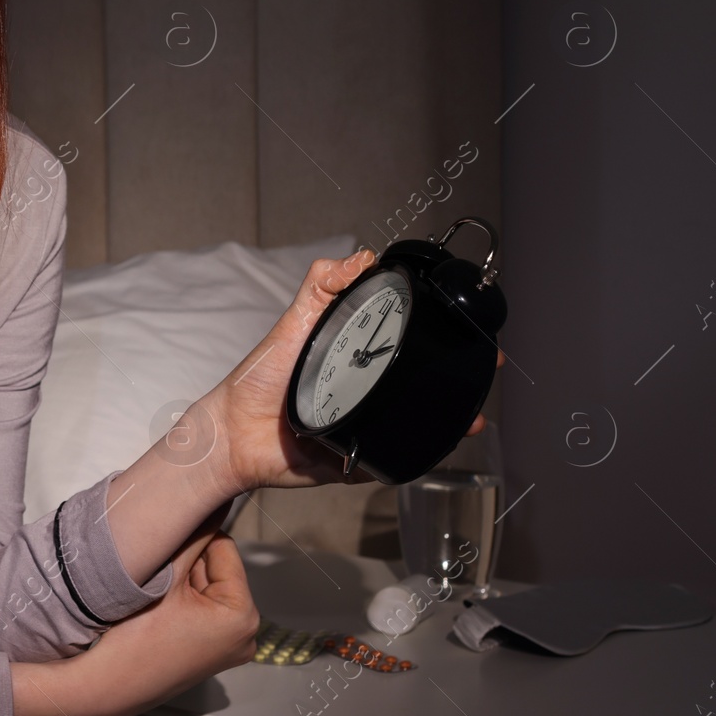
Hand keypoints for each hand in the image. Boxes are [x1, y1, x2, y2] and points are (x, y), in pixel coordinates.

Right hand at [12, 519, 260, 715]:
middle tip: (155, 575)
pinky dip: (181, 600)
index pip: (223, 549)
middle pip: (216, 569)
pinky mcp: (211, 652)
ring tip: (154, 594)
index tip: (167, 544)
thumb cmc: (133, 642)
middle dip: (187, 564)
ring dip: (182, 582)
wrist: (105, 686)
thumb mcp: (166, 579)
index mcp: (242, 616)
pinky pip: (202, 608)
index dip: (192, 541)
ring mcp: (229, 647)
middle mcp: (245, 635)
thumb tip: (210, 500)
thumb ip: (191, 536)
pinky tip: (157, 607)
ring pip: (206, 586)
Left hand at [196, 248, 505, 491]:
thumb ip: (320, 288)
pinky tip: (434, 446)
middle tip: (483, 369)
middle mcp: (363, 388)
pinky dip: (411, 454)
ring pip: (413, 421)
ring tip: (470, 418)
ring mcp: (363, 422)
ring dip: (448, 421)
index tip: (465, 328)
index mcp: (352, 354)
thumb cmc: (258, 379)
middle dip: (455, 378)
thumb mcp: (292, 324)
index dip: (437, 334)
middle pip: (419, 381)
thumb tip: (361, 256)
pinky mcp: (357, 457)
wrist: (233, 436)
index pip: (403, 339)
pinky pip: (390, 458)